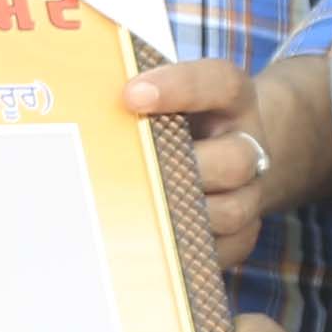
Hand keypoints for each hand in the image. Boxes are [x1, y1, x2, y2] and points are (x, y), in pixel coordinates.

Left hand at [125, 53, 331, 265]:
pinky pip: (229, 248)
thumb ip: (137, 97)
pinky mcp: (244, 232)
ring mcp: (250, 191)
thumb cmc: (175, 120)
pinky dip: (192, 249)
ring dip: (185, 215)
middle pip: (236, 159)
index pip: (220, 83)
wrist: (221, 149)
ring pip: (233, 211)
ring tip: (140, 211)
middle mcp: (248, 145)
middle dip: (185, 169)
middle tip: (138, 172)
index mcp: (232, 100)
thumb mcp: (166, 96)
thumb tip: (81, 108)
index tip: (130, 95)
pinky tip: (155, 242)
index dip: (179, 86)